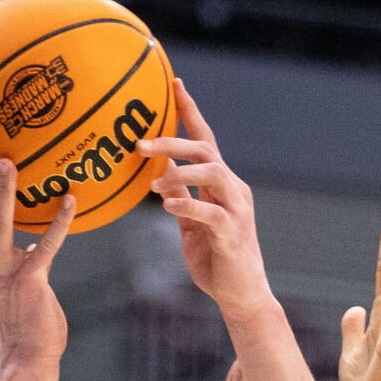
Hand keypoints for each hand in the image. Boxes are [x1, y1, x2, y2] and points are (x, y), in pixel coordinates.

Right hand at [0, 145, 73, 369]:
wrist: (28, 356)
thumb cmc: (26, 323)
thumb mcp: (18, 285)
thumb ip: (23, 261)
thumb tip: (33, 243)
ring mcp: (6, 271)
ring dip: (3, 192)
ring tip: (7, 161)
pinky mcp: (31, 280)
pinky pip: (47, 246)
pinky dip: (59, 223)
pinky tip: (71, 199)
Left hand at [141, 80, 272, 323]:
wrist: (241, 296)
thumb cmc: (215, 260)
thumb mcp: (190, 224)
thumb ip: (179, 196)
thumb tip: (159, 170)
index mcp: (223, 184)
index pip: (207, 138)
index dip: (190, 110)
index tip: (174, 83)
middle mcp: (234, 190)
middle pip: (207, 150)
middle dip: (174, 139)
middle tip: (140, 142)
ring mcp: (237, 210)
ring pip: (213, 174)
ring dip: (179, 172)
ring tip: (153, 182)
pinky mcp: (234, 234)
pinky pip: (211, 213)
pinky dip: (188, 206)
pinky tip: (167, 205)